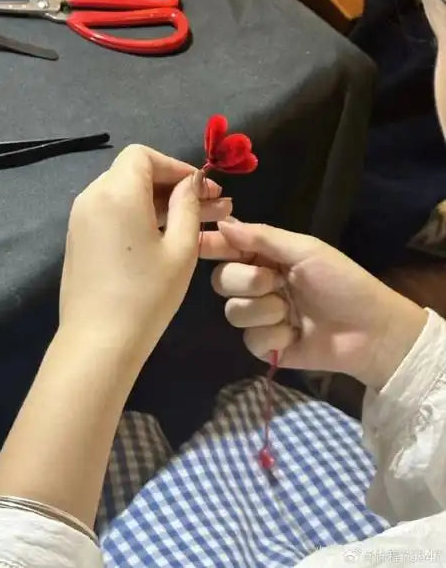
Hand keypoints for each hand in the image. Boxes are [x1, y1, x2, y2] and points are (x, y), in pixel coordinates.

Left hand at [59, 144, 231, 361]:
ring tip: (196, 223)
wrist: (98, 343)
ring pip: (123, 194)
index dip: (176, 166)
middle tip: (211, 206)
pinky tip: (163, 237)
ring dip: (158, 202)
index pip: (144, 155)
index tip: (203, 189)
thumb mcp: (180, 248)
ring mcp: (81, 219)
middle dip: (173, 186)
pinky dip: (137, 216)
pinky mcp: (78, 240)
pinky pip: (111, 213)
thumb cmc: (147, 295)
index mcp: (116, 192)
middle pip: (134, 173)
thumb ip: (187, 206)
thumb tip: (191, 183)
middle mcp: (92, 197)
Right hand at [203, 220, 426, 388]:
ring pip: (232, 312)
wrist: (370, 331)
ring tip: (292, 313)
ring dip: (264, 310)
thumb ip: (263, 237)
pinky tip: (295, 335)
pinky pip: (250, 339)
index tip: (198, 244)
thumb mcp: (305, 250)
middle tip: (274, 282)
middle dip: (246, 281)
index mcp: (267, 257)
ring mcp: (261, 317)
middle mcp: (258, 284)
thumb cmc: (342, 283)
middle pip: (221, 280)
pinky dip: (274, 336)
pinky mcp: (266, 346)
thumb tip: (222, 222)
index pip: (228, 248)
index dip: (212, 246)